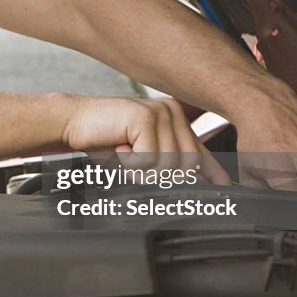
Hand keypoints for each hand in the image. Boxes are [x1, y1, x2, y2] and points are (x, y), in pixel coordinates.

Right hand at [62, 96, 230, 184]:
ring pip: (169, 165)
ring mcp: (159, 112)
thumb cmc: (104, 139)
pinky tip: (119, 148)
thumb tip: (198, 179)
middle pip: (189, 163)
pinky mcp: (144, 118)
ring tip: (125, 155)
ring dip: (142, 171)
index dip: (212, 170)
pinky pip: (149, 160)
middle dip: (160, 175)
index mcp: (174, 117)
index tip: (223, 184)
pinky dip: (130, 164)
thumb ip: (168, 162)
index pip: (200, 149)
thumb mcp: (142, 153)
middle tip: (134, 165)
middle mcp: (172, 111)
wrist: (72, 123)